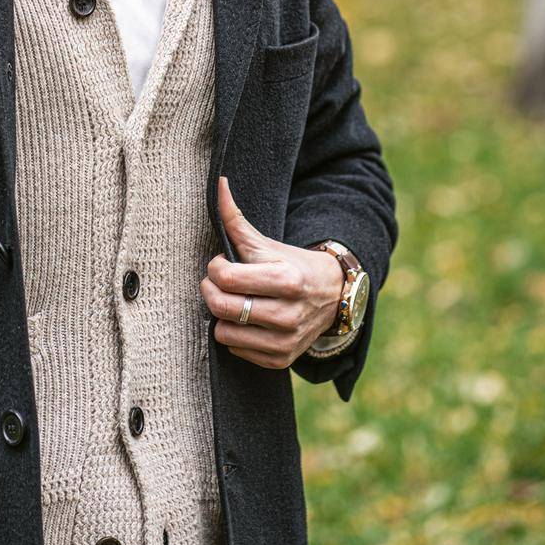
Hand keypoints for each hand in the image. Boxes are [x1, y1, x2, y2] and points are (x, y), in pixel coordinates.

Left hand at [198, 176, 344, 368]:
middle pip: (222, 307)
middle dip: (212, 291)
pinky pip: (236, 351)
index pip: (226, 279)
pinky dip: (236, 335)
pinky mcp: (281, 360)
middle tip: (221, 283)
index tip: (222, 264)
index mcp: (285, 280)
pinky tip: (248, 321)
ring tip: (235, 301)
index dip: (215, 268)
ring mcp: (285, 341)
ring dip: (222, 316)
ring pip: (224, 334)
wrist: (333, 295)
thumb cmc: (291, 264)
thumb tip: (218, 184)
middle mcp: (287, 315)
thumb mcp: (267, 243)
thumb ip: (236, 219)